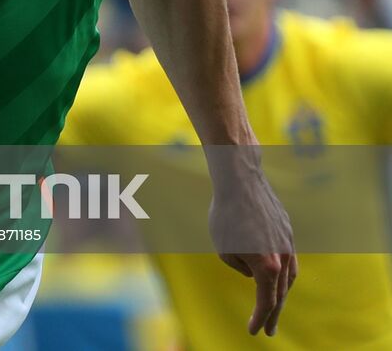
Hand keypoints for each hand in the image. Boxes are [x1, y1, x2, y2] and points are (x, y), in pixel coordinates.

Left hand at [208, 155, 296, 335]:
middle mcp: (283, 257)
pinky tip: (278, 276)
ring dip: (281, 294)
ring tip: (274, 306)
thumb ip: (240, 267)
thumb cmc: (225, 214)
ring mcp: (288, 243)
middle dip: (273, 315)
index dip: (259, 318)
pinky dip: (284, 272)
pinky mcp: (287, 231)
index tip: (254, 331)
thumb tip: (254, 272)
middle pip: (280, 294)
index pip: (266, 301)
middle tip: (269, 331)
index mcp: (267, 266)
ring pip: (288, 276)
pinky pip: (288, 258)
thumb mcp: (224, 249)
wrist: (241, 181)